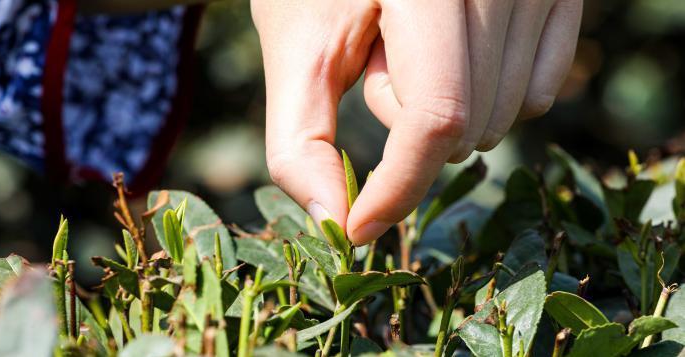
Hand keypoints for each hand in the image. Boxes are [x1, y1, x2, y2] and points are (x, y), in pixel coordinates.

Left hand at [252, 0, 582, 244]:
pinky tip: (454, 55)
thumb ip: (301, 140)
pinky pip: (539, 92)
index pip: (436, 112)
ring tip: (411, 47)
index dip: (397, 186)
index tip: (359, 227)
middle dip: (406, 127)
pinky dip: (491, 99)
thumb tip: (337, 223)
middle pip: (469, 124)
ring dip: (446, 112)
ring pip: (505, 116)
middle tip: (375, 63)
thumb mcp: (296, 48)